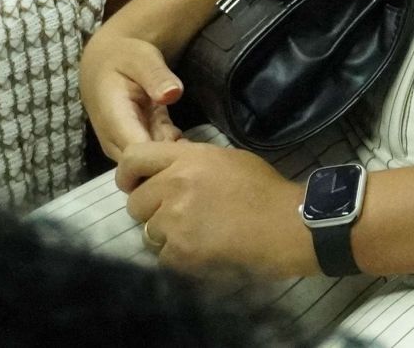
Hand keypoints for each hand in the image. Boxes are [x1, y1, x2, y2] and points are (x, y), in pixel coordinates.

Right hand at [81, 26, 188, 162]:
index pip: (136, 155)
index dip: (162, 159)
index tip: (189, 153)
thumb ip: (157, 77)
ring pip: (148, 165)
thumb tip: (173, 94)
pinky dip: (170, 149)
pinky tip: (183, 139)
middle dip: (171, 162)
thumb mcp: (142, 59)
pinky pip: (153, 156)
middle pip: (143, 167)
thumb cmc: (125, 57)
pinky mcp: (133, 143)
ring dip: (172, 157)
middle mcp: (114, 140)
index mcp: (114, 120)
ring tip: (193, 146)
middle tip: (198, 151)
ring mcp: (122, 144)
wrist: (105, 61)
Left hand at [122, 140, 314, 276]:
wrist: (285, 224)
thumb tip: (167, 168)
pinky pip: (163, 255)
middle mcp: (174, 187)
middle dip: (151, 209)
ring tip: (196, 231)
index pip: (133, 159)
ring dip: (166, 234)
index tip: (135, 183)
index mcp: (187, 159)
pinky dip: (179, 254)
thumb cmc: (263, 188)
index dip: (128, 173)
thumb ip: (191, 161)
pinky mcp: (180, 252)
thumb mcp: (226, 159)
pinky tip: (204, 247)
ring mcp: (174, 222)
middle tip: (177, 212)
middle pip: (135, 203)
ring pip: (148, 232)